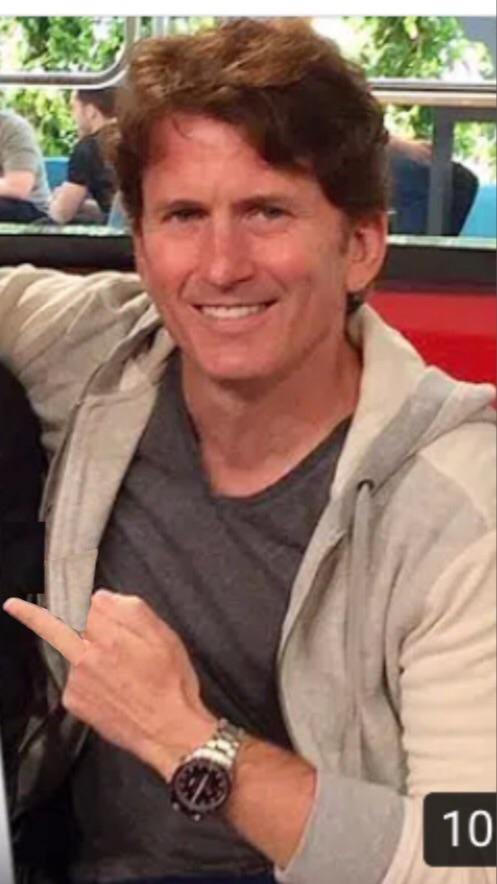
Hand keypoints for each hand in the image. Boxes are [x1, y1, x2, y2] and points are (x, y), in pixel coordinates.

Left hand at [3, 591, 215, 779]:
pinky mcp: (75, 703)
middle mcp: (86, 658)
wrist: (169, 731)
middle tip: (12, 607)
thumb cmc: (172, 684)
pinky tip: (110, 688)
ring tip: (118, 671)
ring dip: (84, 653)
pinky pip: (74, 679)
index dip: (83, 602)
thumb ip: (130, 609)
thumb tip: (101, 598)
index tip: (46, 599)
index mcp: (110, 636)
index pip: (82, 606)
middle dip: (32, 617)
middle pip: (57, 628)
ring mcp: (77, 682)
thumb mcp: (164, 635)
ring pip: (72, 654)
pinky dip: (86, 678)